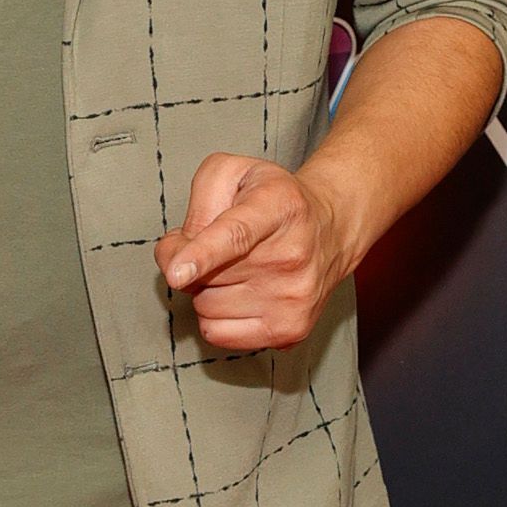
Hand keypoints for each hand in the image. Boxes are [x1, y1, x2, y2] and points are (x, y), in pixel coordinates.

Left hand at [158, 152, 361, 355]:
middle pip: (207, 276)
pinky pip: (218, 333)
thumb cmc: (274, 200)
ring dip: (208, 290)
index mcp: (277, 206)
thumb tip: (175, 255)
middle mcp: (291, 254)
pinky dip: (217, 316)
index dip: (201, 255)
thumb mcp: (234, 173)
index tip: (176, 273)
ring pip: (206, 307)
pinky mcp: (291, 329)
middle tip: (222, 247)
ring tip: (237, 269)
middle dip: (195, 262)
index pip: (235, 234)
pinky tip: (240, 295)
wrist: (331, 228)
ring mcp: (294, 297)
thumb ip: (197, 202)